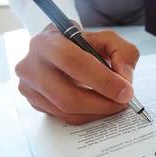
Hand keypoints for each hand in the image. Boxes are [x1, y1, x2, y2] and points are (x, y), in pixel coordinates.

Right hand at [15, 24, 139, 124]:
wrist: (59, 50)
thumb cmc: (82, 44)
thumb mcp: (105, 39)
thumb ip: (122, 52)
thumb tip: (125, 78)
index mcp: (47, 42)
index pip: (74, 63)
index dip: (103, 80)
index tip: (126, 90)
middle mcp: (31, 65)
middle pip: (68, 95)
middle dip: (102, 102)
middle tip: (123, 102)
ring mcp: (29, 87)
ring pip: (66, 110)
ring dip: (97, 112)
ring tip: (115, 104)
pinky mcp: (34, 103)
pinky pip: (64, 117)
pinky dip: (88, 115)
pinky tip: (99, 107)